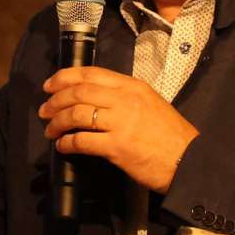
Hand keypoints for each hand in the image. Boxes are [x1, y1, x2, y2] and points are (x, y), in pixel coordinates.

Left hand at [39, 66, 197, 190]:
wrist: (189, 160)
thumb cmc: (170, 135)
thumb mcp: (150, 103)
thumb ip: (123, 97)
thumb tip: (94, 100)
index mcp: (132, 86)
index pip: (91, 74)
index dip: (64, 78)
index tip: (49, 86)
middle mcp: (125, 99)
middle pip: (78, 92)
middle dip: (55, 101)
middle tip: (45, 110)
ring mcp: (120, 122)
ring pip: (76, 114)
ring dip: (57, 122)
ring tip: (50, 131)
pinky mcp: (117, 147)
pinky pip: (82, 141)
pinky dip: (67, 143)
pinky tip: (63, 146)